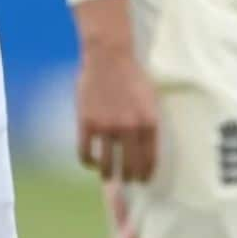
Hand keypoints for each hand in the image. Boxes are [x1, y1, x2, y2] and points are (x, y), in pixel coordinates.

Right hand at [74, 35, 159, 182]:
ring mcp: (107, 128)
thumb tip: (146, 146)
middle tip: (127, 181)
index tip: (144, 180)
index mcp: (149, 123)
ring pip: (107, 165)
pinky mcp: (87, 124)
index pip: (149, 159)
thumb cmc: (133, 75)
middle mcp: (129, 129)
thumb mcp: (150, 99)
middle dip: (129, 177)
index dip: (146, 174)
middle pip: (130, 167)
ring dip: (109, 175)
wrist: (109, 56)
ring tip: (109, 176)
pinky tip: (92, 162)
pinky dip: (89, 162)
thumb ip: (148, 122)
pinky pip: (86, 154)